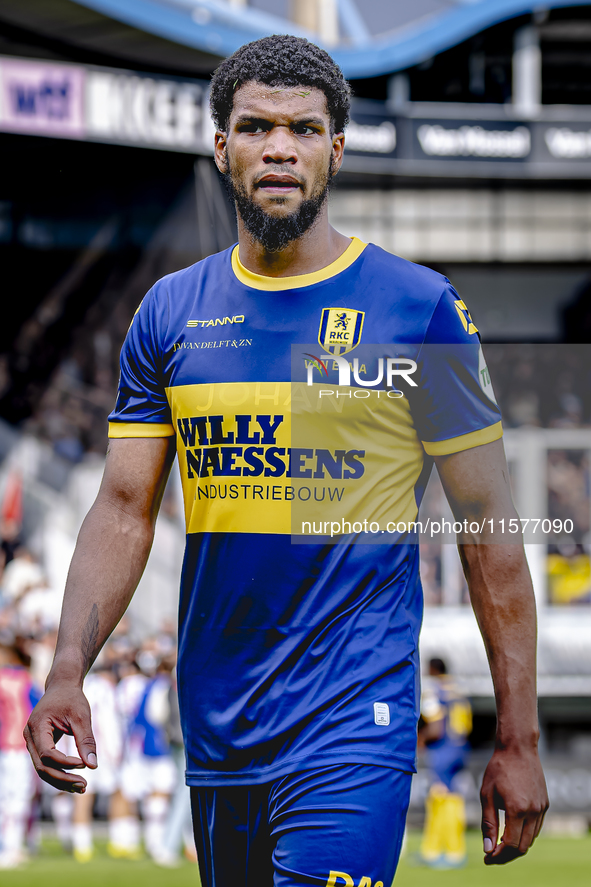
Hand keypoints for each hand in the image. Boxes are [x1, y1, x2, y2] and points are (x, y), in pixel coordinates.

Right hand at [23, 684, 97, 792]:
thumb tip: (93, 766)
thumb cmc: (72, 698)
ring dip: (61, 780)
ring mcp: (31, 742)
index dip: (65, 763)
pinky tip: (75, 780)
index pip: (47, 754)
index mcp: (37, 726)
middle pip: (42, 767)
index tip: (84, 764)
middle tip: (84, 786)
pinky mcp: (38, 745)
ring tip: (82, 787)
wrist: (62, 686)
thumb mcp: (82, 716)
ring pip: (42, 769)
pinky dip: (59, 773)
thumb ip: (86, 740)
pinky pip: (46, 764)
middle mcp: (29, 736)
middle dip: (63, 779)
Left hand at [480, 745, 548, 864]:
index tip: (487, 858)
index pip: (510, 844)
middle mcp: (533, 811)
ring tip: (499, 844)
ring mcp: (541, 808)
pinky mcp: (545, 804)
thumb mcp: (486, 795)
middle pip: (522, 846)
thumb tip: (487, 848)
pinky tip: (512, 830)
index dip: (498, 855)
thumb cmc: (498, 769)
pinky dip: (524, 834)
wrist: (518, 748)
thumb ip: (488, 823)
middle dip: (506, 855)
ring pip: (531, 839)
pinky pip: (536, 827)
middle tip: (492, 855)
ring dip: (516, 846)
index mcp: (517, 809)